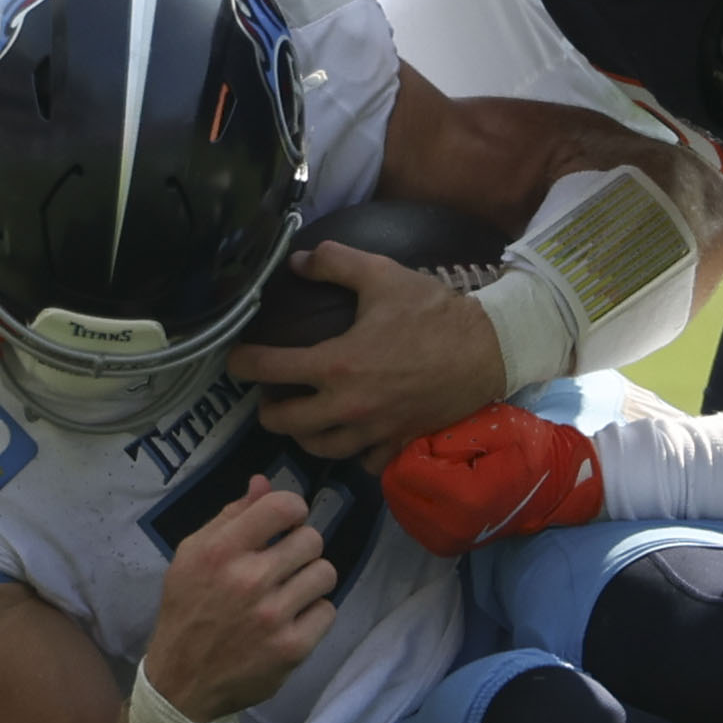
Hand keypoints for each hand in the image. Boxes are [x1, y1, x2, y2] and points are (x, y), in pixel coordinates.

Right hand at [140, 478, 337, 722]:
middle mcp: (249, 580)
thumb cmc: (188, 610)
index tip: (285, 524)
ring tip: (289, 591)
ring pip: (325, 573)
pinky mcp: (292, 648)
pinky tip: (291, 619)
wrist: (182, 682)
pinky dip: (313, 613)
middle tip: (283, 564)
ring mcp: (273, 617)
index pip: (283, 506)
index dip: (292, 509)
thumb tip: (264, 483)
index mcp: (221, 551)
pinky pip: (327, 611)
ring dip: (309, 579)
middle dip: (300, 547)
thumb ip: (230, 516)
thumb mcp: (192, 555)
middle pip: (311, 539)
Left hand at [228, 243, 508, 459]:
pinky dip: (350, 451)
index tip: (235, 359)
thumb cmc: (433, 313)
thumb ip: (335, 262)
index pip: (270, 370)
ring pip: (320, 448)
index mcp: (336, 364)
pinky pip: (362, 462)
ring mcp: (373, 431)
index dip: (242, 363)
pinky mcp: (398, 444)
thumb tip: (298, 260)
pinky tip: (349, 434)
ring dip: (303, 434)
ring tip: (302, 416)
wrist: (488, 350)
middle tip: (269, 394)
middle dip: (268, 409)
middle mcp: (347, 406)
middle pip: (285, 423)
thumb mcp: (382, 274)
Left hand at [382, 405, 602, 557]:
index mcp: (465, 499)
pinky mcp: (443, 545)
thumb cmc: (529, 448)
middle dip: (410, 463)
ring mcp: (446, 542)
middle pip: (394, 488)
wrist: (554, 487)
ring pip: (396, 502)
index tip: (441, 439)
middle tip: (439, 453)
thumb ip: (449, 434)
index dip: (417, 445)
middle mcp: (451, 529)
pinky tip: (441, 485)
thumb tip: (412, 444)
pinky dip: (416, 496)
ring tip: (442, 469)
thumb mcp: (493, 425)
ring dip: (412, 480)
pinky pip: (407, 515)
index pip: (404, 469)